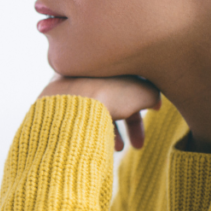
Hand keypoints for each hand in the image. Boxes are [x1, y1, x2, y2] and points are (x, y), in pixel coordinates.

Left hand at [39, 75, 161, 150]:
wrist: (72, 104)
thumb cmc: (110, 95)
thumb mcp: (143, 92)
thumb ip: (153, 94)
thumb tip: (153, 102)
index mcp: (105, 61)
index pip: (130, 78)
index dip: (145, 98)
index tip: (155, 112)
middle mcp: (85, 68)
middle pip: (114, 95)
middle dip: (129, 122)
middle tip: (138, 145)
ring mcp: (67, 83)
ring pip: (96, 106)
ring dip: (110, 129)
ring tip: (117, 149)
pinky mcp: (55, 100)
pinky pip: (79, 114)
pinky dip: (91, 128)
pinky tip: (99, 144)